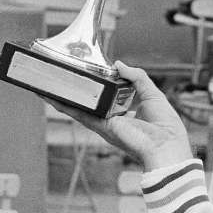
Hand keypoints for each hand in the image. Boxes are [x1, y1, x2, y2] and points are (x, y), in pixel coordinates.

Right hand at [42, 61, 192, 170]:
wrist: (167, 148)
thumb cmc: (166, 127)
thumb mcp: (152, 93)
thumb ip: (137, 77)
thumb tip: (118, 64)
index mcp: (124, 113)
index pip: (106, 96)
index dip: (96, 85)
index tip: (86, 73)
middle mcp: (111, 119)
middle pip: (87, 102)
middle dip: (73, 90)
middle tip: (58, 76)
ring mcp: (104, 123)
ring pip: (78, 107)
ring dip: (61, 96)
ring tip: (45, 84)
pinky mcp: (102, 127)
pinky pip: (79, 114)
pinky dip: (63, 105)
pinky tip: (50, 96)